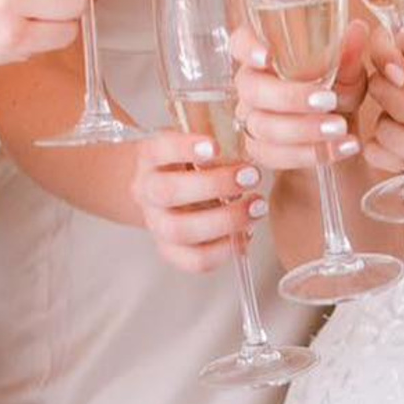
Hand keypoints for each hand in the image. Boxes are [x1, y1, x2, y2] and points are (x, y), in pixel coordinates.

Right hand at [132, 125, 265, 274]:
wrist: (165, 190)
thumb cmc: (190, 162)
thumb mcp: (196, 142)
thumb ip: (214, 143)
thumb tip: (252, 147)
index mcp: (149, 157)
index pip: (158, 150)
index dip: (184, 148)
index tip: (215, 146)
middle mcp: (146, 191)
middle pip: (168, 192)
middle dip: (214, 185)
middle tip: (251, 176)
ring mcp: (155, 224)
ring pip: (180, 230)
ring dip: (226, 220)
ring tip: (258, 207)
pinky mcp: (169, 251)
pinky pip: (194, 260)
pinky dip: (224, 251)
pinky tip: (247, 234)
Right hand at [231, 19, 370, 171]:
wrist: (341, 135)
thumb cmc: (337, 92)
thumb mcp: (348, 74)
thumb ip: (348, 56)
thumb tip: (357, 29)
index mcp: (265, 58)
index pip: (240, 43)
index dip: (247, 48)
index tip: (267, 57)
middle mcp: (251, 87)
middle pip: (253, 90)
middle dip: (290, 97)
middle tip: (329, 100)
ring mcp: (252, 119)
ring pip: (264, 127)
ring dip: (305, 129)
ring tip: (341, 128)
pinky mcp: (261, 151)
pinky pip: (275, 156)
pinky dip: (311, 154)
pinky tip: (342, 148)